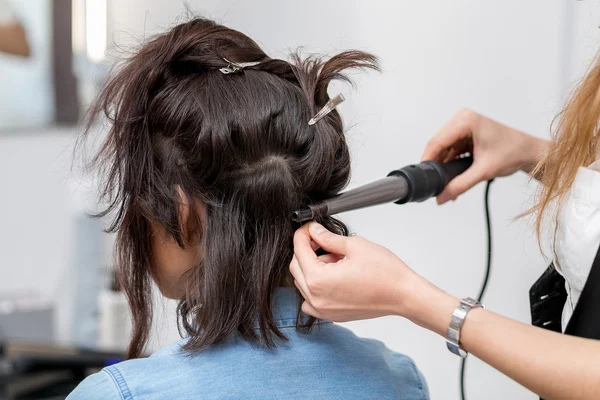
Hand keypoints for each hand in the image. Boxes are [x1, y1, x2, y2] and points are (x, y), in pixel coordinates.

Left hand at [290, 222, 455, 332]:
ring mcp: (322, 310)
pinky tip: (334, 276)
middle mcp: (316, 298)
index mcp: (319, 280)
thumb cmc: (386, 273)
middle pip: (296, 268)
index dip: (303, 234)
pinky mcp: (330, 315)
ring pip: (302, 282)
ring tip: (336, 259)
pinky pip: (310, 299)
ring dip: (312, 268)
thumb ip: (328, 238)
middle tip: (322, 239)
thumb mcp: (354, 246)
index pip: (299, 251)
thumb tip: (314, 231)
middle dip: (306, 250)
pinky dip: (316, 286)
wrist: (404, 296)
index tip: (309, 227)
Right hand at [422, 109, 547, 203]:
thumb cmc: (514, 152)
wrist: (530, 152)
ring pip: (442, 149)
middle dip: (435, 165)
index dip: (427, 160)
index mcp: (465, 121)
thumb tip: (441, 197)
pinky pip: (450, 150)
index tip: (423, 177)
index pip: (437, 141)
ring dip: (443, 166)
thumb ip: (460, 185)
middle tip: (434, 184)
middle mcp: (462, 119)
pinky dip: (450, 163)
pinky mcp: (465, 134)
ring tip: (445, 183)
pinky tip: (452, 177)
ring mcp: (463, 126)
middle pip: (437, 145)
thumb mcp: (484, 171)